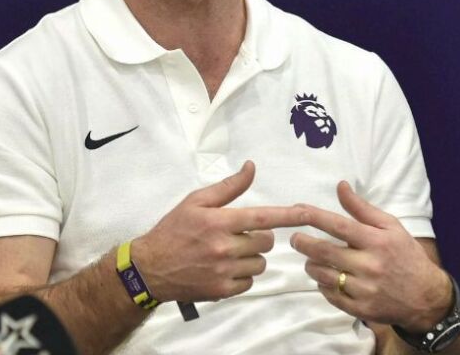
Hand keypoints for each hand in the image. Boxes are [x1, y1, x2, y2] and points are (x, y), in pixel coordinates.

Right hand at [133, 161, 305, 302]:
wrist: (150, 268)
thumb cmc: (173, 230)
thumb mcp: (195, 202)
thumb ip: (227, 187)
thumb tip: (251, 168)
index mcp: (219, 221)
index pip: (263, 217)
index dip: (289, 215)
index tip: (309, 213)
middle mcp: (224, 247)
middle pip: (265, 242)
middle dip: (257, 237)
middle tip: (237, 235)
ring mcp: (224, 271)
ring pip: (260, 263)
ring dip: (251, 257)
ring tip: (230, 253)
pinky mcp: (223, 290)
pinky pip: (250, 282)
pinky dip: (242, 275)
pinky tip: (224, 268)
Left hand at [290, 181, 451, 331]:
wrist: (428, 298)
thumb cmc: (406, 256)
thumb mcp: (390, 227)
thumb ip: (362, 208)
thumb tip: (340, 186)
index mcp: (377, 242)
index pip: (338, 226)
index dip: (314, 217)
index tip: (297, 211)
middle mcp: (370, 266)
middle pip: (324, 252)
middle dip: (303, 243)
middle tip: (296, 239)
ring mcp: (365, 290)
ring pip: (323, 275)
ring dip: (311, 265)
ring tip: (312, 259)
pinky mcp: (361, 309)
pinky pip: (331, 295)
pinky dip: (323, 285)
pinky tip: (326, 278)